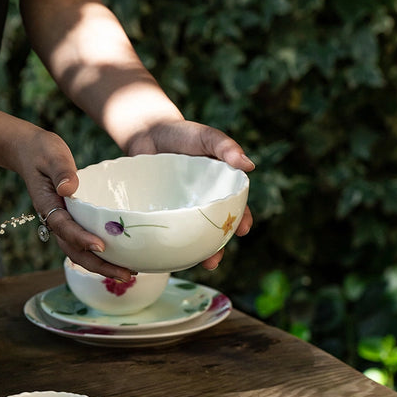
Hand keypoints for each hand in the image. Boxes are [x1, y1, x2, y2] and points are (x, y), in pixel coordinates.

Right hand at [15, 129, 134, 281]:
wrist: (31, 153)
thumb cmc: (42, 152)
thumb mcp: (51, 155)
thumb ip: (60, 170)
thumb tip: (69, 187)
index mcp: (48, 205)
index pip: (64, 226)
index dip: (81, 238)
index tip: (100, 246)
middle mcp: (55, 220)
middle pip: (75, 250)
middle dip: (99, 265)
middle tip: (126, 274)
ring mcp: (64, 223)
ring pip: (81, 252)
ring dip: (103, 265)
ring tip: (130, 273)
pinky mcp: (74, 221)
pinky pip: (86, 242)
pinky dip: (102, 254)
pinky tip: (122, 257)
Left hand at [124, 119, 254, 269]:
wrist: (146, 132)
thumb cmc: (182, 133)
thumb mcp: (206, 137)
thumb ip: (225, 147)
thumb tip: (249, 165)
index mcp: (218, 186)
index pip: (235, 207)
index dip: (240, 220)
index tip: (242, 230)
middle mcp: (201, 202)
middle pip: (214, 228)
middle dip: (218, 247)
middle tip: (214, 261)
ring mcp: (180, 209)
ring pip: (191, 234)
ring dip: (196, 252)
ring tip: (198, 264)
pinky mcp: (159, 212)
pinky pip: (167, 230)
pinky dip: (170, 244)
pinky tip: (169, 257)